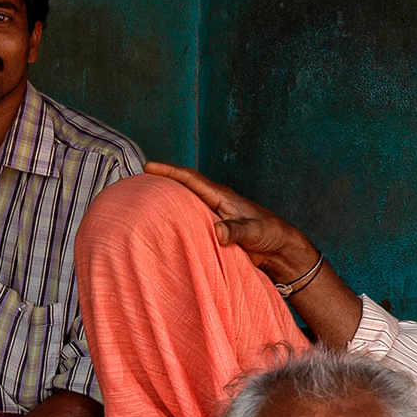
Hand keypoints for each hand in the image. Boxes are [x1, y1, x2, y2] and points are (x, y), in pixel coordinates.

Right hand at [144, 162, 320, 284]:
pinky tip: (162, 227)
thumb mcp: (254, 231)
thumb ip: (235, 230)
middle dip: (161, 183)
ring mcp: (213, 216)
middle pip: (183, 188)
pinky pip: (189, 223)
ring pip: (184, 205)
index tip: (149, 167)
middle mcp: (214, 202)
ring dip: (167, 202)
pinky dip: (176, 221)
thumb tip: (217, 231)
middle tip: (136, 182)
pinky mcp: (213, 231)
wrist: (280, 249)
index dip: (169, 171)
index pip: (190, 179)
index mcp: (222, 196)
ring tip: (142, 202)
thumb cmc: (270, 234)